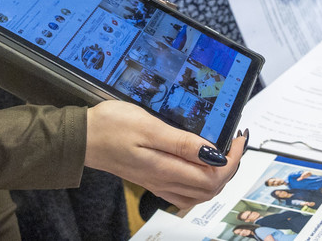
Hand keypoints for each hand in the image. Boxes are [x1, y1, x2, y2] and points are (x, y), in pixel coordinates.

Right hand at [83, 100, 244, 207]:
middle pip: (210, 188)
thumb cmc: (111, 126)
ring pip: (198, 193)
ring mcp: (158, 182)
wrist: (82, 137)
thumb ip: (182, 142)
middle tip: (234, 141)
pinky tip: (199, 165)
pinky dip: (199, 182)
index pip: (213, 176)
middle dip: (230, 166)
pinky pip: (183, 192)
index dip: (233, 159)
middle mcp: (164, 181)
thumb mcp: (149, 126)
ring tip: (222, 151)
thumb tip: (213, 153)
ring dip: (217, 176)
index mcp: (166, 168)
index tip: (239, 137)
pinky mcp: (151, 179)